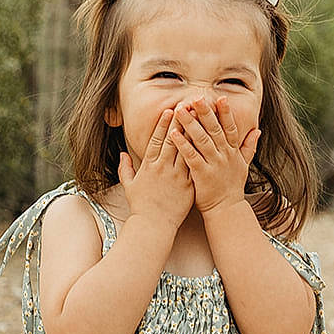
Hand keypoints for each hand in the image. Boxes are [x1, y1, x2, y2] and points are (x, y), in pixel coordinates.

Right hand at [118, 106, 194, 229]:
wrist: (153, 226)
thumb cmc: (141, 207)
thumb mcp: (129, 186)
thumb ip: (125, 168)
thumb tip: (123, 154)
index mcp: (149, 166)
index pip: (157, 140)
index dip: (163, 124)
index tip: (169, 111)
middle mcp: (163, 168)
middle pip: (174, 140)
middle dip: (181, 121)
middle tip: (189, 106)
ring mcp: (177, 177)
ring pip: (188, 150)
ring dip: (195, 133)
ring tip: (202, 120)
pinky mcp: (188, 186)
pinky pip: (196, 166)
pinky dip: (202, 154)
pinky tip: (210, 143)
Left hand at [169, 97, 259, 215]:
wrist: (226, 210)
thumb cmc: (232, 187)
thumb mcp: (244, 165)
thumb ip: (249, 146)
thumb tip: (257, 130)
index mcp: (233, 151)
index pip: (230, 128)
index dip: (226, 113)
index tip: (220, 97)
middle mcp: (224, 155)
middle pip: (214, 129)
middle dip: (205, 112)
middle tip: (196, 97)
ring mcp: (214, 164)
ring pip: (201, 139)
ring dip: (190, 124)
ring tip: (180, 110)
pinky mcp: (202, 174)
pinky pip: (191, 156)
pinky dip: (182, 144)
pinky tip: (173, 134)